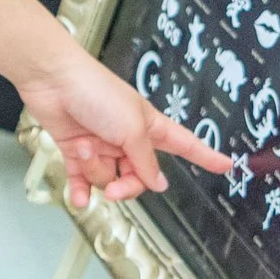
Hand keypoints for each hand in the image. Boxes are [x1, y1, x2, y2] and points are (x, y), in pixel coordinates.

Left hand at [18, 49, 230, 209]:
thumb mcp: (131, 127)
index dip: (205, 156)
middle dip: (126, 185)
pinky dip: (79, 190)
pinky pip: (81, 180)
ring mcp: (102, 144)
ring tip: (83, 148)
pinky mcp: (76, 150)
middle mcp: (127, 137)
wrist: (53, 80)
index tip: (226, 165)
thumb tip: (158, 184)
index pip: (185, 144)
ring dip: (94, 169)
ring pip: (106, 178)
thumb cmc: (96, 92)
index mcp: (149, 126)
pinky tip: (78, 198)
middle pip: (139, 177)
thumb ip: (145, 160)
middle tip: (114, 188)